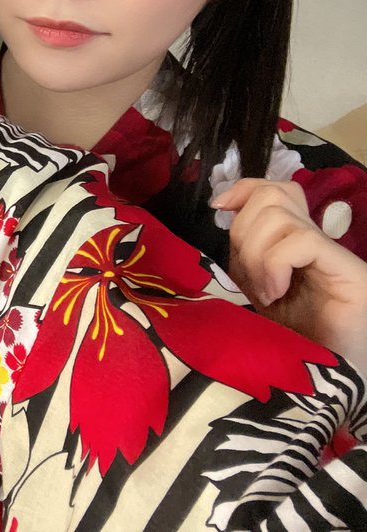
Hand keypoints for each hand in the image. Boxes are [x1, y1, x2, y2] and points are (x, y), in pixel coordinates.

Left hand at [221, 178, 366, 373]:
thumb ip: (244, 257)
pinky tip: (275, 294)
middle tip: (249, 278)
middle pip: (272, 196)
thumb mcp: (256, 292)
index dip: (243, 189)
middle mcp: (317, 241)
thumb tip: (222, 215)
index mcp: (294, 243)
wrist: (330, 379)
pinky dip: (275, 264)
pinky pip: (301, 241)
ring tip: (265, 292)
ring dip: (257, 253)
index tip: (218, 207)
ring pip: (280, 215)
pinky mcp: (350, 270)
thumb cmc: (295, 341)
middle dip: (243, 232)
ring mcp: (336, 254)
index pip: (274, 191)